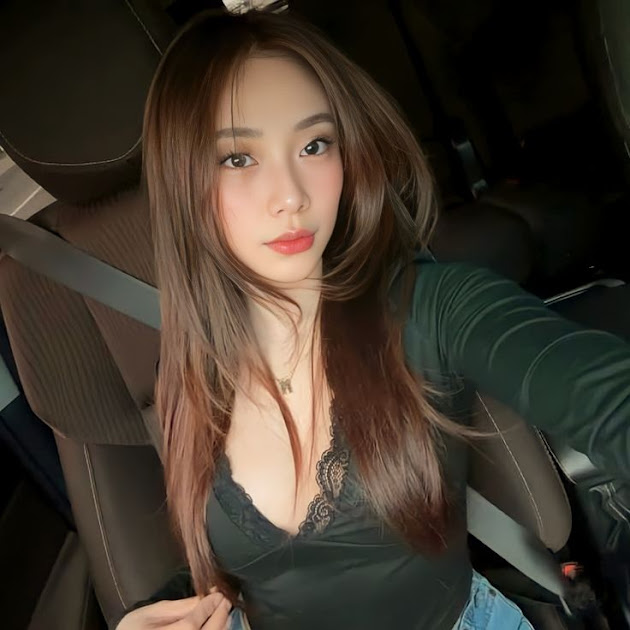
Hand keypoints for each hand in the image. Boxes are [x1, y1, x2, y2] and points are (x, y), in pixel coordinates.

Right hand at [116, 591, 231, 629]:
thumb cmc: (134, 629)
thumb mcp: (152, 613)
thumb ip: (180, 606)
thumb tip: (206, 594)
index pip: (191, 624)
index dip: (208, 607)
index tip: (219, 592)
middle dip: (219, 616)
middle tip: (225, 599)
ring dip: (221, 626)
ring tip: (222, 610)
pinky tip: (217, 624)